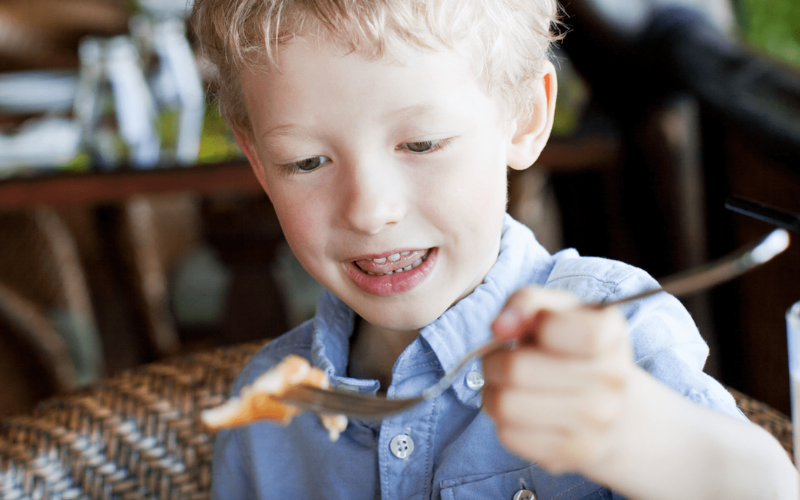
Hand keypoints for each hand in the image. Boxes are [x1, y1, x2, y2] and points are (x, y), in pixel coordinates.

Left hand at [482, 286, 633, 473]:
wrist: (615, 408)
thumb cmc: (573, 350)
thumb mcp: (557, 311)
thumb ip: (526, 302)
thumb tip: (500, 327)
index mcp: (609, 333)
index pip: (552, 326)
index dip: (529, 325)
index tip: (534, 331)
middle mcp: (611, 378)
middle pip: (514, 369)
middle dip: (494, 361)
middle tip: (502, 361)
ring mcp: (597, 421)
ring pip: (505, 405)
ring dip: (493, 392)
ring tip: (508, 386)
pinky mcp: (575, 453)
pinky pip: (509, 435)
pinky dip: (504, 421)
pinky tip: (522, 412)